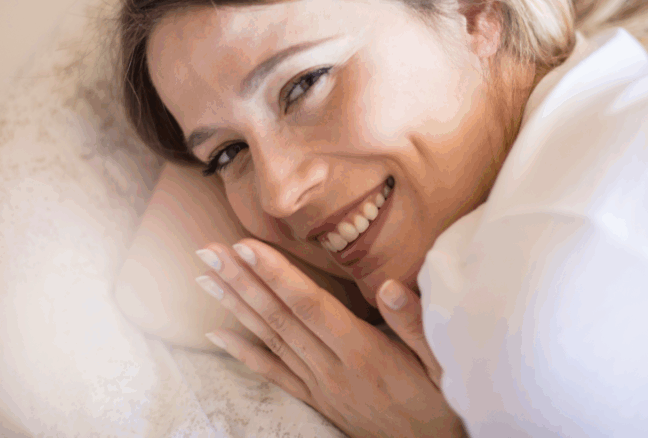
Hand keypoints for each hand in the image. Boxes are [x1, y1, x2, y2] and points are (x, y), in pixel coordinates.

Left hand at [193, 238, 465, 437]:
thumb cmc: (442, 400)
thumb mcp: (442, 360)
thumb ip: (415, 324)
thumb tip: (390, 286)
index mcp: (363, 352)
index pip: (310, 305)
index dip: (276, 275)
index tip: (245, 247)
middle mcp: (333, 368)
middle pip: (279, 317)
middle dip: (242, 280)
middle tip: (209, 251)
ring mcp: (320, 385)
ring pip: (270, 339)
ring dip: (235, 305)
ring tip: (204, 277)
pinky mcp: (317, 398)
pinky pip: (273, 373)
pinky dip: (243, 352)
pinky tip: (216, 333)